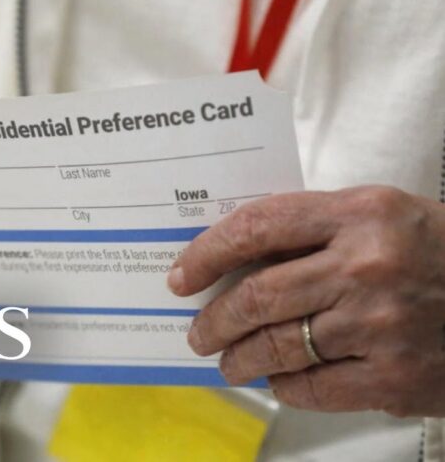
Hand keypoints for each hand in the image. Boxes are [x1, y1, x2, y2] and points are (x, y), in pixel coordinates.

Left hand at [167, 186, 444, 416]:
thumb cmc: (438, 251)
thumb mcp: (382, 215)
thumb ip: (314, 229)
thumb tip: (234, 259)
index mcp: (360, 213)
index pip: (257, 226)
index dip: (206, 253)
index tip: (181, 276)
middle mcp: (366, 266)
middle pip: (257, 296)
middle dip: (213, 319)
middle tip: (197, 332)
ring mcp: (381, 326)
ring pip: (276, 347)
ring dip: (238, 358)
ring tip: (226, 361)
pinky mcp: (394, 378)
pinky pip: (311, 388)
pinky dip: (284, 386)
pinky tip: (278, 379)